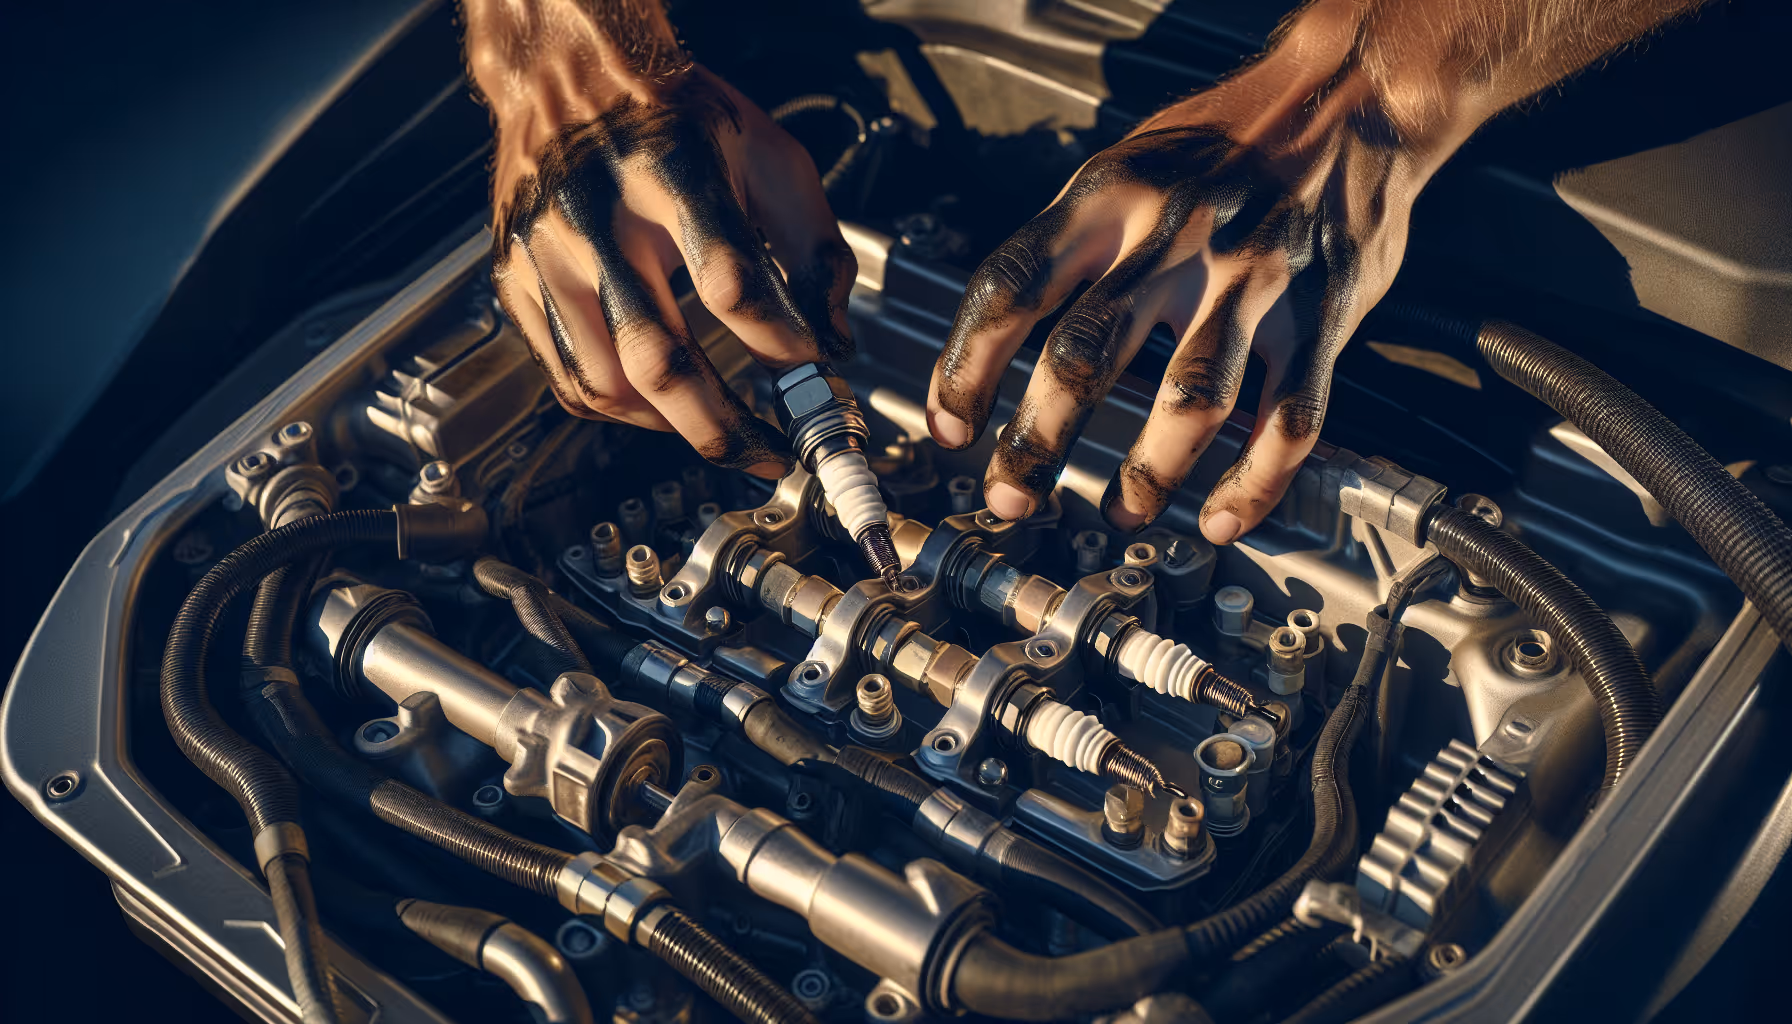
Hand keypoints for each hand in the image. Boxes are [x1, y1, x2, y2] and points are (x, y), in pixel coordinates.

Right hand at [464, 0, 854, 477]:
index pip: (728, 279)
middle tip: (766, 455)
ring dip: (670, 427)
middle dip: (722, 426)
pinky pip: (567, 376)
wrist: (565, 72)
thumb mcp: (767, 154)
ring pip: (606, 382)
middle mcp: (599, 217)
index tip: (812, 364)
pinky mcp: (517, 282)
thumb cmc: (670, 114)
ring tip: (716, 432)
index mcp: (669, 172)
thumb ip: (813, 246)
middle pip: (658, 356)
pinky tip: (657, 411)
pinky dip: (618, 411)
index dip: (777, 338)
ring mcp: (548, 256)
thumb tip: (832, 337)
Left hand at [925, 0, 1702, 543]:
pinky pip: (1287, 417)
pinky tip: (1225, 515)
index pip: (1012, 288)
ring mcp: (1252, 284)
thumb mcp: (1130, 158)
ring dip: (1146, 475)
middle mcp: (1176, 242)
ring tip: (1122, 511)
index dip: (967, 366)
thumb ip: (1071, 236)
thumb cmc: (1231, 132)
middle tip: (1012, 493)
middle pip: (1086, 358)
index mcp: (1111, 199)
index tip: (950, 423)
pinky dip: (1256, 481)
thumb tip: (999, 325)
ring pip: (1189, 401)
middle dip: (1037, 443)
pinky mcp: (1319, 317)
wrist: (1352, 96)